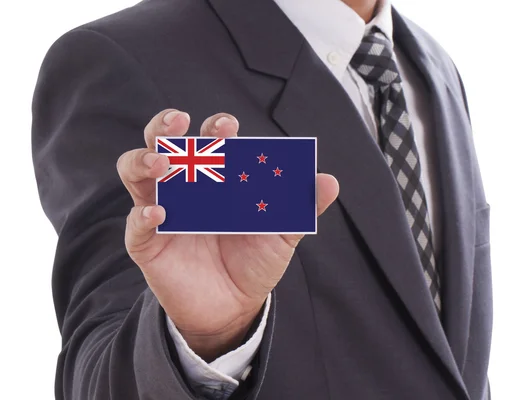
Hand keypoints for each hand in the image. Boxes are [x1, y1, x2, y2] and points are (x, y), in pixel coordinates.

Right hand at [117, 109, 338, 360]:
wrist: (235, 307)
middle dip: (166, 127)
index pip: (210, 140)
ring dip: (144, 161)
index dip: (216, 128)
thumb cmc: (255, 261)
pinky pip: (136, 224)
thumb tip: (329, 181)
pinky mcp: (148, 243)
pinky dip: (143, 216)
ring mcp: (163, 211)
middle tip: (179, 121)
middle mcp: (185, 186)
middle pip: (163, 143)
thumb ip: (300, 207)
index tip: (228, 126)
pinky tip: (161, 214)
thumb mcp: (282, 233)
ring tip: (165, 164)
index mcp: (216, 177)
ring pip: (136, 172)